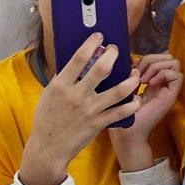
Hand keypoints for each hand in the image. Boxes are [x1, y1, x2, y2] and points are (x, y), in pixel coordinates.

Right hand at [20, 34, 139, 184]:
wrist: (48, 148)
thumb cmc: (49, 117)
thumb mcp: (50, 94)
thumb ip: (64, 77)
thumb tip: (80, 57)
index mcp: (61, 86)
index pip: (78, 58)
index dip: (91, 44)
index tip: (99, 36)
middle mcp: (76, 96)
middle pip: (101, 69)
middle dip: (113, 55)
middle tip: (116, 50)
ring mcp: (89, 110)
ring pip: (119, 90)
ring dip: (131, 79)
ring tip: (134, 72)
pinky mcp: (98, 123)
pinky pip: (122, 111)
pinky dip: (133, 104)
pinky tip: (136, 97)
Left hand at [108, 54, 181, 171]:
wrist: (127, 133)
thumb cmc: (122, 113)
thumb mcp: (125, 87)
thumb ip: (131, 73)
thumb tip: (130, 60)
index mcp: (153, 80)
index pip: (159, 57)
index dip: (145, 58)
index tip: (132, 69)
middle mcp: (163, 83)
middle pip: (168, 57)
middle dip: (152, 59)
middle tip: (138, 74)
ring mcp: (168, 89)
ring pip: (174, 62)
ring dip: (157, 66)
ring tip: (144, 79)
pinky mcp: (171, 96)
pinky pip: (177, 75)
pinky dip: (163, 74)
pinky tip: (150, 84)